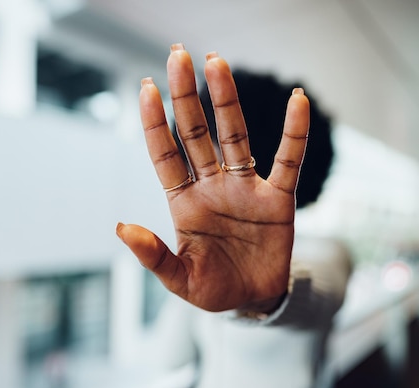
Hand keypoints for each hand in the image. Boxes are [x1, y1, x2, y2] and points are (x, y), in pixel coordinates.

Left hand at [116, 44, 309, 311]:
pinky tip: (297, 101)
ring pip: (234, 136)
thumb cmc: (212, 289)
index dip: (155, 122)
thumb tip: (120, 228)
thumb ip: (153, 255)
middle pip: (196, 133)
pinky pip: (288, 160)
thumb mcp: (179, 279)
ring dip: (226, 100)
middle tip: (178, 56)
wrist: (253, 301)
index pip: (165, 154)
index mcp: (183, 202)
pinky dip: (294, 133)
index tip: (146, 87)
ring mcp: (244, 188)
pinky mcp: (277, 199)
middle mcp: (211, 186)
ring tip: (215, 61)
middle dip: (186, 96)